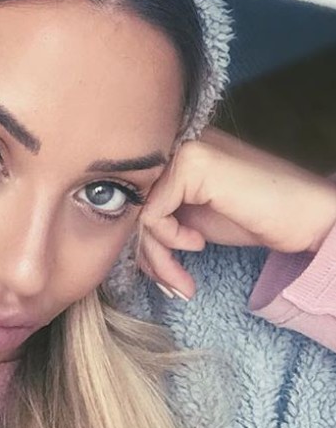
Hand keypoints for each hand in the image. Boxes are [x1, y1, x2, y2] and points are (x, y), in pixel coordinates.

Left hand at [138, 127, 335, 299]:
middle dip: (147, 254)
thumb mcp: (193, 216)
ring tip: (180, 280)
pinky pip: (153, 214)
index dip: (143, 239)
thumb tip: (121, 235)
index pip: (135, 195)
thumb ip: (159, 215)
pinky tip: (198, 244)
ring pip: (139, 212)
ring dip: (158, 258)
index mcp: (173, 151)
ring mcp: (183, 148)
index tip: (161, 272)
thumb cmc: (255, 215)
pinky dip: (170, 239)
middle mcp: (175, 142)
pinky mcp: (191, 163)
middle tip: (171, 284)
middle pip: (133, 204)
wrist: (306, 217)